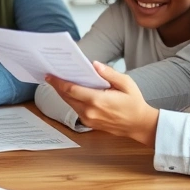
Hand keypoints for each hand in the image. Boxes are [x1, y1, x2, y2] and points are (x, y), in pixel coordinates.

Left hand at [44, 61, 158, 146]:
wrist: (140, 125)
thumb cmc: (134, 103)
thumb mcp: (126, 83)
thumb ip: (109, 73)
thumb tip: (94, 64)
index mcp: (98, 101)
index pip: (71, 90)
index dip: (58, 82)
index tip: (50, 74)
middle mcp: (90, 112)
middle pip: (67, 97)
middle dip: (57, 86)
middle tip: (50, 75)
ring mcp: (89, 120)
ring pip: (70, 104)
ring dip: (63, 93)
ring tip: (58, 81)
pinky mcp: (89, 124)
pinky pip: (76, 109)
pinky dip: (71, 100)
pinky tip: (71, 92)